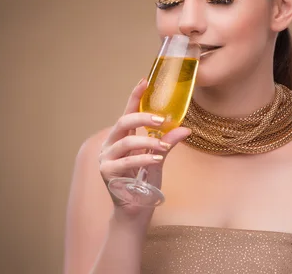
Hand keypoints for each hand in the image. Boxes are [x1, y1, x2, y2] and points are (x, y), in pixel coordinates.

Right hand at [99, 78, 190, 217]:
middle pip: (123, 122)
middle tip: (161, 119)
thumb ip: (167, 143)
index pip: (127, 112)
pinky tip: (155, 159)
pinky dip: (142, 158)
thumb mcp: (158, 158)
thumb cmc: (144, 182)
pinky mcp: (107, 173)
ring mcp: (107, 158)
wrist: (136, 210)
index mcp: (122, 137)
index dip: (135, 96)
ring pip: (125, 141)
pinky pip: (126, 161)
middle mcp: (111, 144)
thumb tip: (184, 129)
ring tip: (162, 146)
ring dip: (146, 141)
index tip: (144, 81)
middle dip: (142, 116)